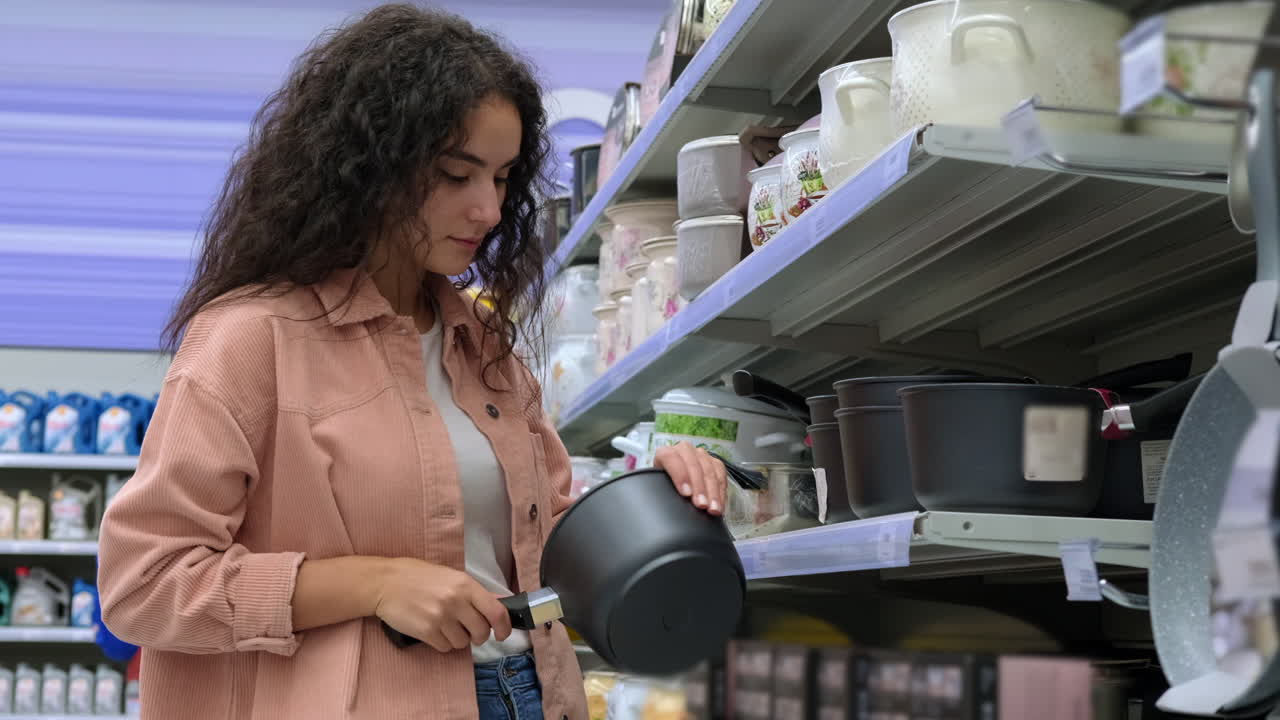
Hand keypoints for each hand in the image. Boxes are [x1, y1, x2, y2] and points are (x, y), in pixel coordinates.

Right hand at [373, 558, 512, 652]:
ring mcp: (441, 617)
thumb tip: (498, 605)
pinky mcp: (426, 631)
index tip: (503, 634)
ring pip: (462, 643)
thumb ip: (473, 592)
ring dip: (457, 639)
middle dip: (477, 636)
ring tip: (444, 625)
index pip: (496, 611)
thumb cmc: (418, 577)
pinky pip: (445, 647)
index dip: (505, 627)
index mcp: (466, 584)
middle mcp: (456, 601)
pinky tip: (432, 630)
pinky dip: (441, 643)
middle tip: (468, 630)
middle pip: (481, 632)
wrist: (385, 583)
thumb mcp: (450, 576)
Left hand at [653, 442, 726, 515]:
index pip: (671, 457)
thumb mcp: (657, 488)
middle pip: (693, 464)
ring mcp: (700, 454)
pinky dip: (721, 491)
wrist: (674, 485)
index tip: (685, 494)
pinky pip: (721, 474)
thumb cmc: (663, 487)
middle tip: (701, 505)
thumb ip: (658, 491)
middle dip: (699, 487)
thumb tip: (662, 504)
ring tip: (713, 509)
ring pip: (709, 469)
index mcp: (664, 453)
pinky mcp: (714, 462)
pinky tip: (719, 505)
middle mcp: (683, 450)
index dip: (679, 475)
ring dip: (713, 491)